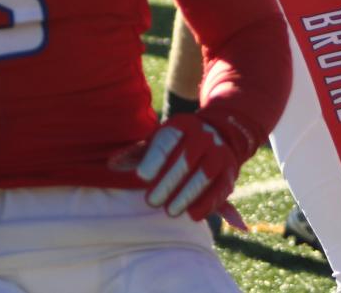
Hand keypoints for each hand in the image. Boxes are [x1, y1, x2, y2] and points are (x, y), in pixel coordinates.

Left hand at [118, 113, 249, 221]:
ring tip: (170, 211)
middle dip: (168, 183)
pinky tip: (192, 215)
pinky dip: (207, 204)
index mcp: (180, 125)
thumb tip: (111, 164)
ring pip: (204, 175)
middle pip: (185, 159)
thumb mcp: (156, 143)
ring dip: (186, 195)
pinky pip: (220, 189)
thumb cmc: (176, 145)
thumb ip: (136, 154)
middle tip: (151, 202)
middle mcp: (203, 135)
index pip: (166, 142)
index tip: (141, 178)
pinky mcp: (229, 171)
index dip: (154, 160)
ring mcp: (219, 152)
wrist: (215, 136)